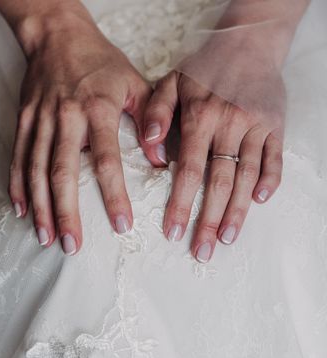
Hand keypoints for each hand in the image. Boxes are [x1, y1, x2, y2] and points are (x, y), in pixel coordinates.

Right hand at [6, 6, 155, 254]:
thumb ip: (150, 121)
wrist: (57, 35)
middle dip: (66, 213)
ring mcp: (40, 120)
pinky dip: (18, 187)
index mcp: (97, 109)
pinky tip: (21, 211)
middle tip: (72, 245)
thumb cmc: (99, 61)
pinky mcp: (23, 121)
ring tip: (46, 237)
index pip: (106, 160)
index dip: (114, 195)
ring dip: (40, 208)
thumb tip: (162, 161)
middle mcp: (65, 117)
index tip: (121, 225)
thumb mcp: (134, 83)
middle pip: (63, 173)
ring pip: (36, 171)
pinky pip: (18, 158)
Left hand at [141, 67, 284, 262]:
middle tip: (201, 251)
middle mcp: (230, 125)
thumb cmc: (202, 67)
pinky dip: (270, 181)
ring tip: (227, 239)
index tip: (172, 232)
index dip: (181, 203)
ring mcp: (257, 126)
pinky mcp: (276, 125)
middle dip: (209, 220)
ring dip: (238, 211)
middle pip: (220, 181)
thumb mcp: (169, 82)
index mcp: (200, 117)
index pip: (188, 170)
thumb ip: (155, 113)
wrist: (247, 41)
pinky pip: (275, 158)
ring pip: (248, 176)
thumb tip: (148, 145)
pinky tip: (259, 204)